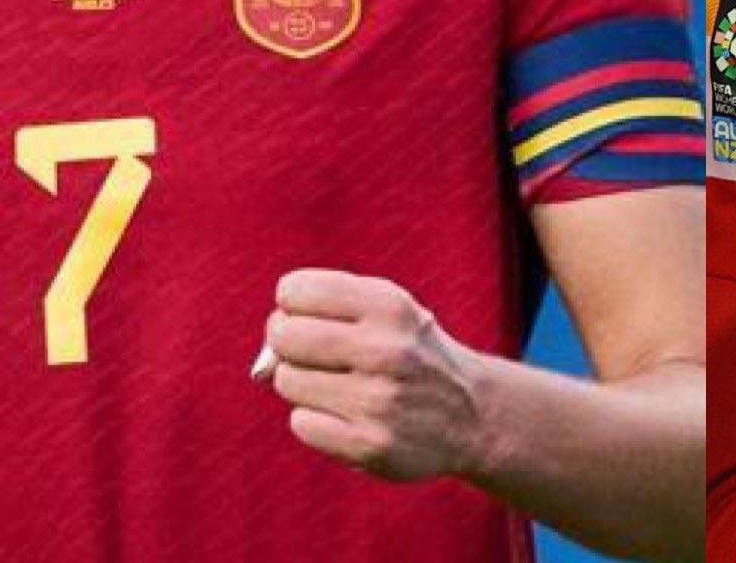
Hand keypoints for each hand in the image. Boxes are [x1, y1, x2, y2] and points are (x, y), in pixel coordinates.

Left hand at [262, 269, 489, 481]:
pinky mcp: (370, 445)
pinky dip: (314, 419)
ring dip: (301, 384)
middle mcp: (387, 350)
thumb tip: (264, 359)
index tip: (310, 315)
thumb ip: (327, 312)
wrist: (471, 413)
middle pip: (284, 335)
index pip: (295, 290)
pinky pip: (302, 423)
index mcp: (390, 306)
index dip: (292, 304)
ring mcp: (379, 401)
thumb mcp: (388, 312)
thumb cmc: (410, 352)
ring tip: (336, 386)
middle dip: (285, 343)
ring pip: (287, 380)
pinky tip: (345, 417)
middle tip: (308, 352)